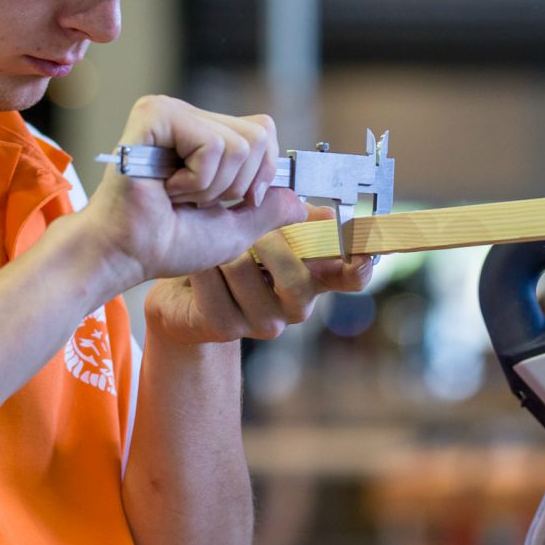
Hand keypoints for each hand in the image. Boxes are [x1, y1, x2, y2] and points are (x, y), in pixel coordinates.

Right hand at [77, 96, 305, 288]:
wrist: (126, 254)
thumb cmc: (167, 242)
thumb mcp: (235, 228)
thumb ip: (270, 209)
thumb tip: (307, 205)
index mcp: (204, 134)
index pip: (263, 131)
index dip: (262, 173)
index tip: (232, 202)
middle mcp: (188, 116)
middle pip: (260, 136)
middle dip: (238, 185)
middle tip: (196, 199)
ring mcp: (171, 111)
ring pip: (241, 145)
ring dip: (214, 187)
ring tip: (178, 195)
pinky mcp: (155, 114)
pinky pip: (213, 146)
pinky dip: (197, 181)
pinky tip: (166, 188)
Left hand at [147, 205, 377, 344]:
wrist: (183, 291)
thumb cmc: (232, 252)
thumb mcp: (266, 228)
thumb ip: (295, 218)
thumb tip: (328, 216)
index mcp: (315, 276)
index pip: (353, 277)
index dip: (361, 263)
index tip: (359, 248)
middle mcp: (297, 304)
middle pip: (295, 274)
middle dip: (262, 238)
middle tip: (241, 221)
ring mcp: (264, 322)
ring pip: (244, 269)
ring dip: (222, 247)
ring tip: (213, 244)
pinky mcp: (227, 328)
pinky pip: (212, 283)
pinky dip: (200, 264)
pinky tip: (196, 264)